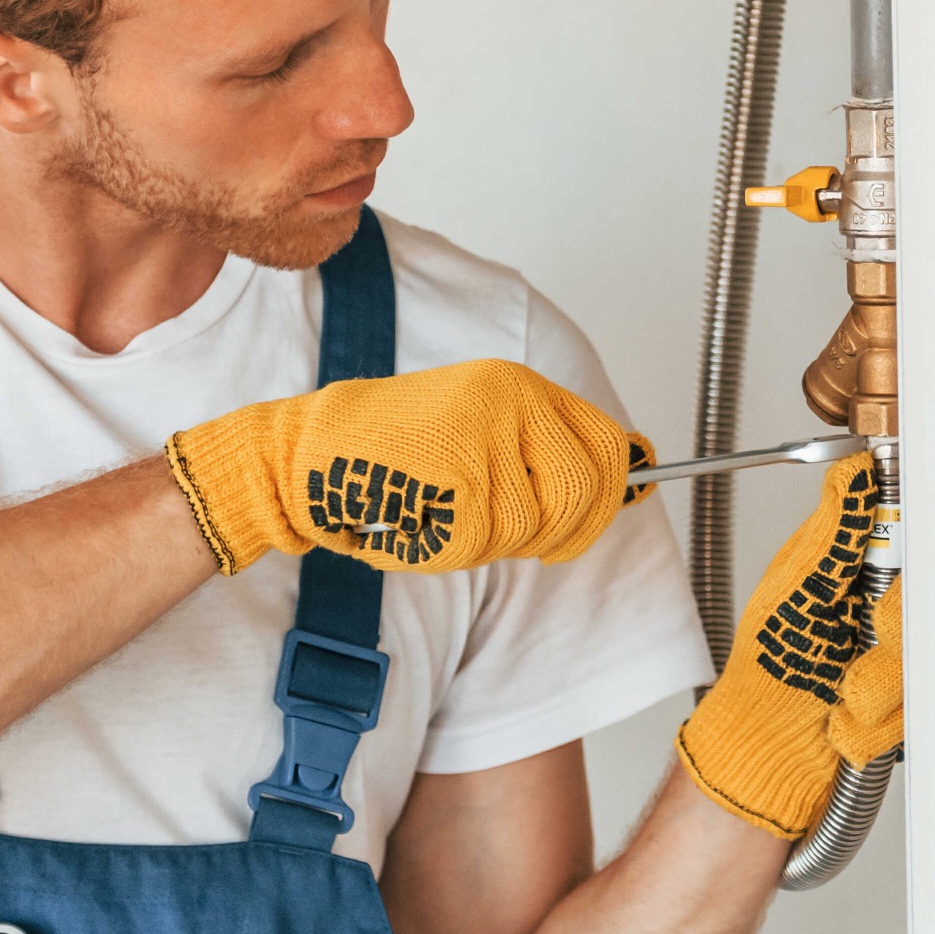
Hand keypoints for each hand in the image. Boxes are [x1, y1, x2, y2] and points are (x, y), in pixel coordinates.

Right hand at [165, 358, 649, 576]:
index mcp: (517, 385)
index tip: (593, 516)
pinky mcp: (460, 483)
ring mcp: (487, 441)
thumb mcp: (475, 428)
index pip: (605, 440)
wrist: (308, 454)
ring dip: (495, 540)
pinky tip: (423, 523)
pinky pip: (487, 543)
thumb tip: (625, 472)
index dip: (612, 489)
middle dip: (565, 529)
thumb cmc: (387, 451)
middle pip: (585, 488)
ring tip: (447, 515)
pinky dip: (457, 548)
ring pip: (534, 526)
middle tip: (528, 540)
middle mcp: (510, 403)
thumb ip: (541, 448)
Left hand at [675, 454, 903, 838]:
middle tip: (852, 656)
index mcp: (848, 568)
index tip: (890, 587)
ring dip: (878, 689)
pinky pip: (918, 704)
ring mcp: (893, 652)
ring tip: (841, 696)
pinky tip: (848, 720)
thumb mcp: (796, 592)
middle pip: (926, 602)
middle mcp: (877, 605)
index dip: (913, 559)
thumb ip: (834, 533)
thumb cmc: (768, 675)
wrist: (770, 756)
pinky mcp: (905, 697)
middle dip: (889, 640)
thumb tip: (855, 472)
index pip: (910, 538)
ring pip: (925, 657)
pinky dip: (879, 721)